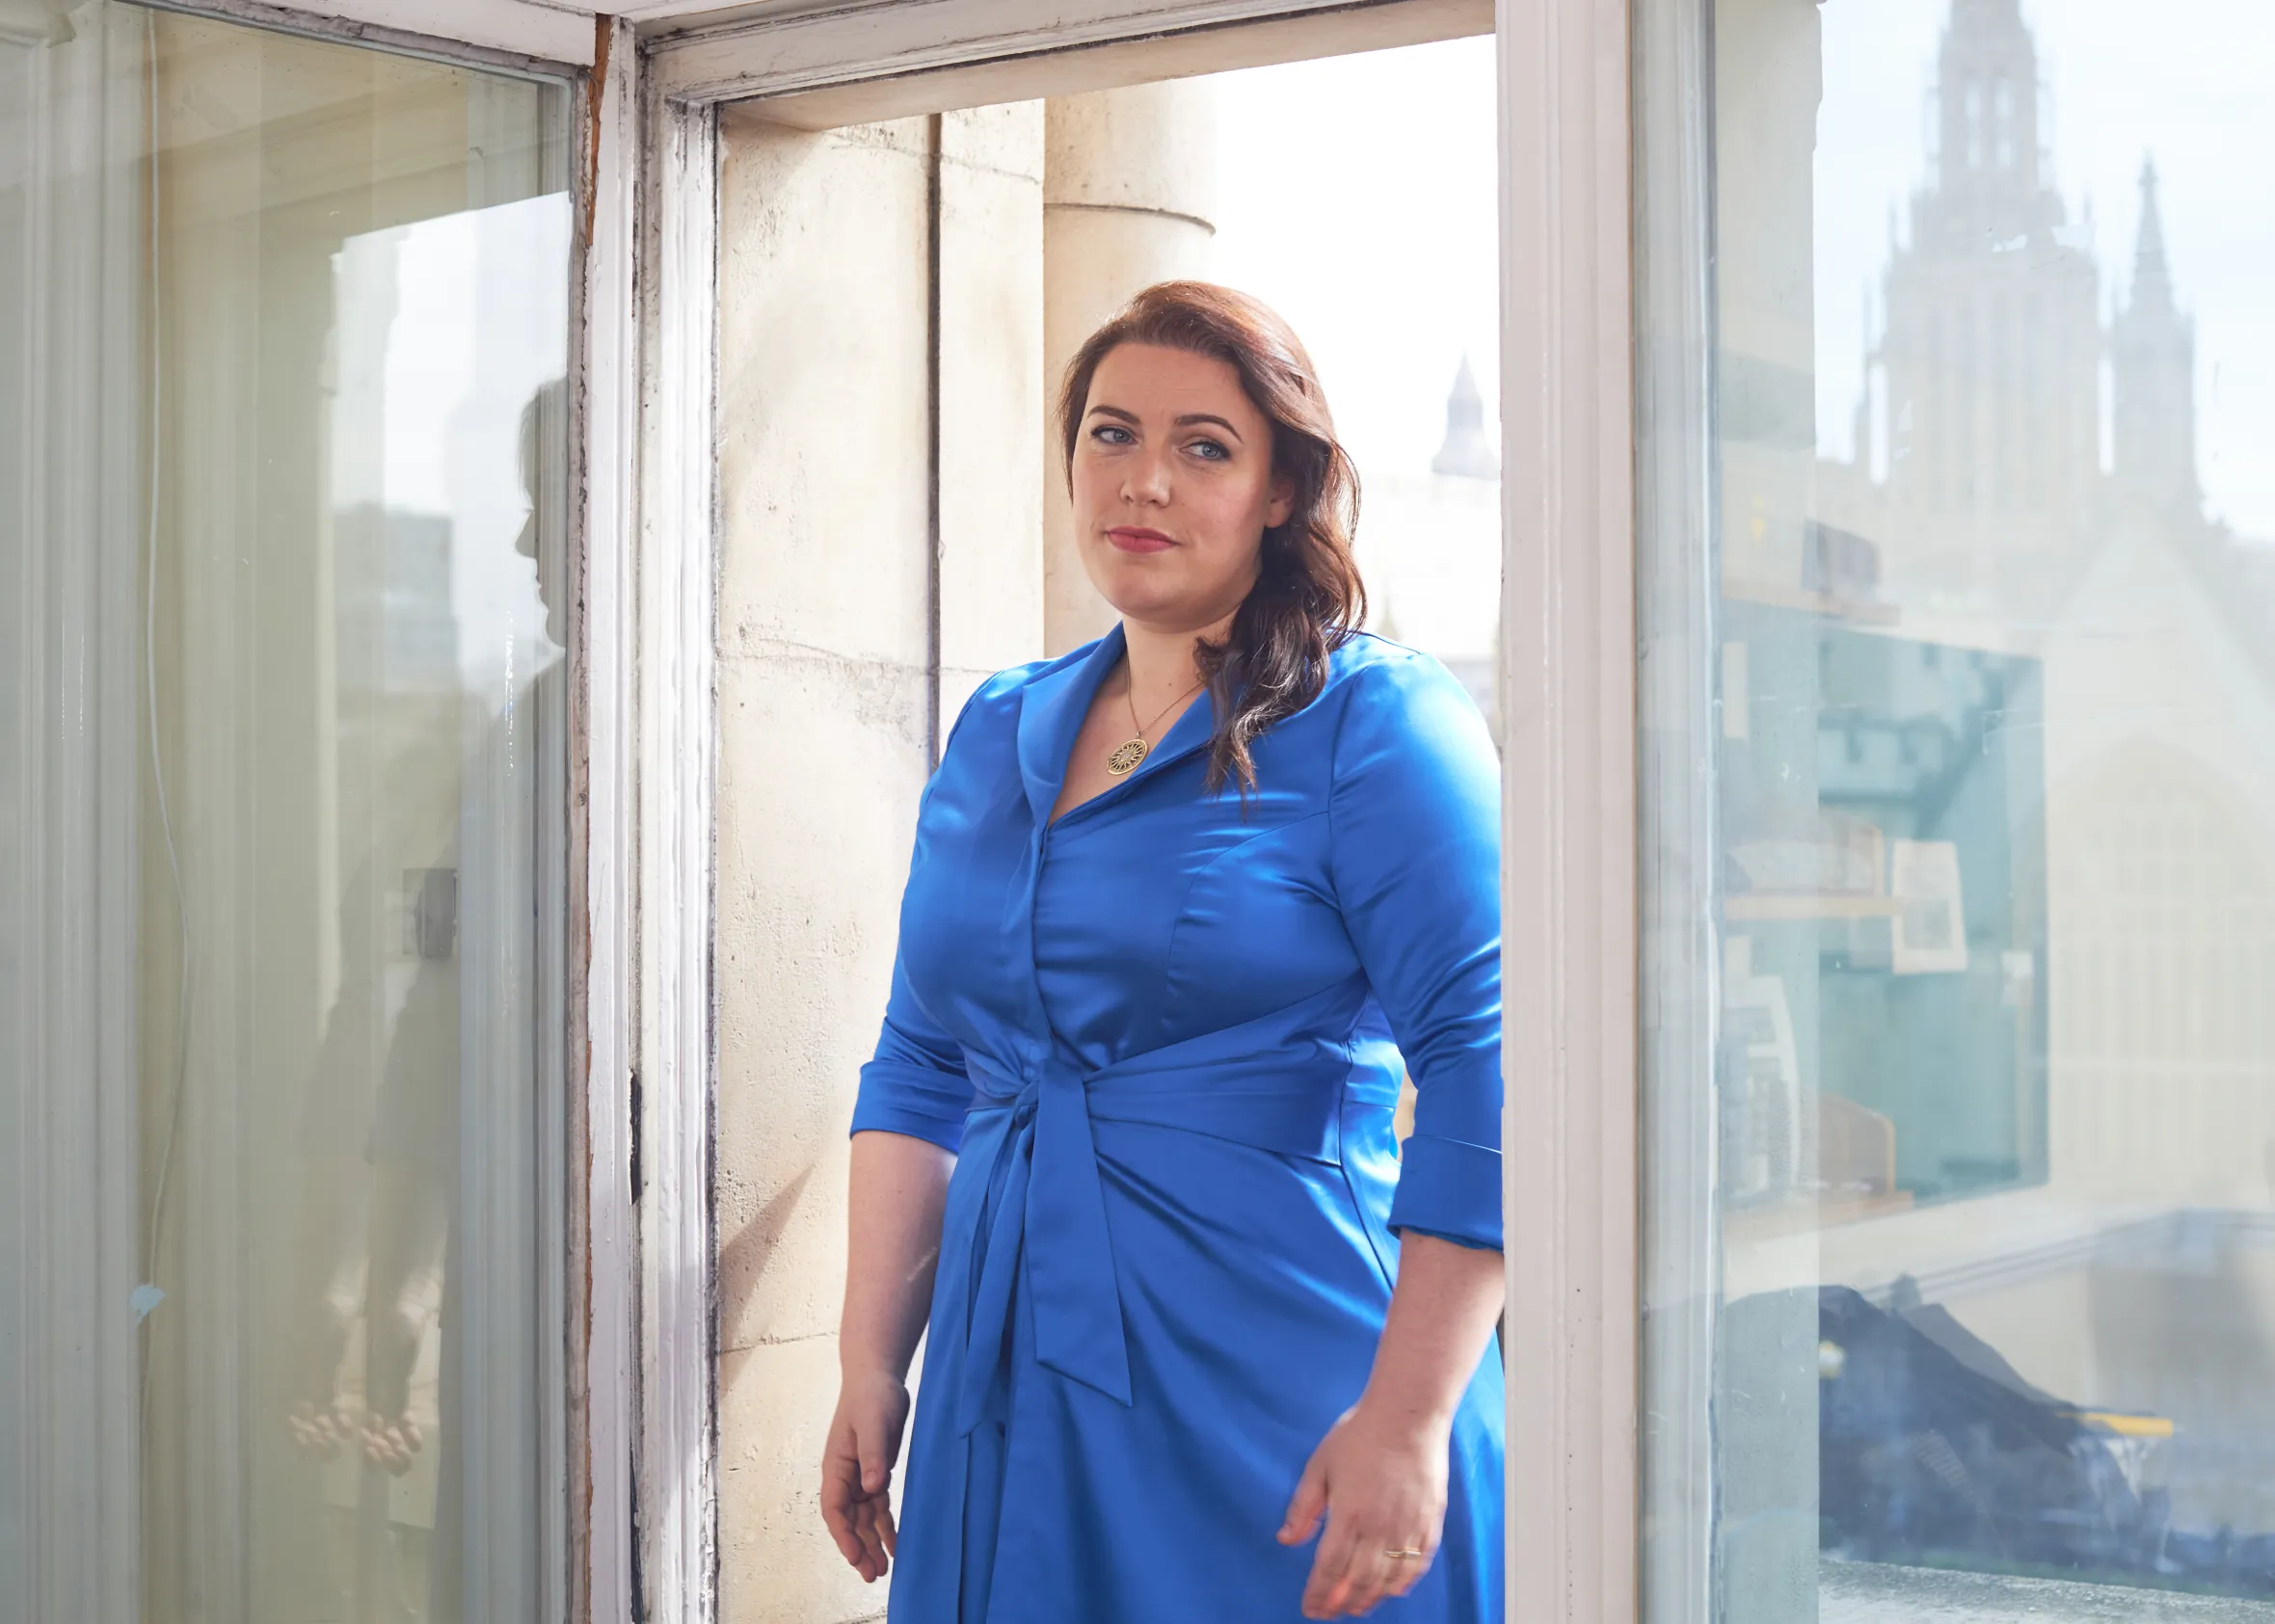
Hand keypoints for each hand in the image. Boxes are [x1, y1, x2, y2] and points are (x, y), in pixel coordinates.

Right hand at [821, 1367, 911, 1582]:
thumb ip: (872, 1454)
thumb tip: (872, 1488)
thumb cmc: (872, 1396)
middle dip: (859, 1548)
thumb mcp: (874, 1422)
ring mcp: (860, 1476)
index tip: (856, 1556)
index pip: (834, 1508)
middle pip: (849, 1520)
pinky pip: (878, 1507)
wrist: (878, 1376)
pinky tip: (895, 1544)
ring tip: (883, 1569)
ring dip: (872, 1542)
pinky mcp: (876, 1472)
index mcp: (836, 1466)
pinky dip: (885, 1526)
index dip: (843, 1534)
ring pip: (864, 1518)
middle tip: (873, 1574)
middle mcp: (845, 1476)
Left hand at [1277, 1399, 1448, 1618]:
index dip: (1319, 1593)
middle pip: (1358, 1581)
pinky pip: (1417, 1566)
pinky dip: (1403, 1584)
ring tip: (1356, 1608)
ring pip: (1388, 1580)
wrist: (1408, 1416)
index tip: (1310, 1608)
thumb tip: (1286, 1539)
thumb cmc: (1361, 1435)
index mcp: (1348, 1515)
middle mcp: (1379, 1529)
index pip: (1329, 1569)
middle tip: (1329, 1613)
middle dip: (1341, 1602)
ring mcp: (1408, 1529)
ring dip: (1370, 1598)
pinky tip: (1392, 1591)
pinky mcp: (1430, 1524)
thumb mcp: (1320, 1465)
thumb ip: (1304, 1506)